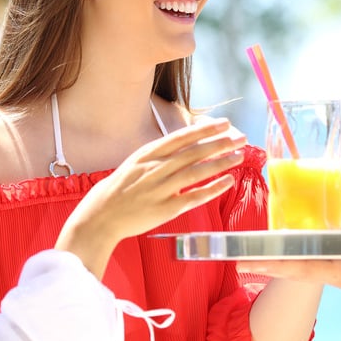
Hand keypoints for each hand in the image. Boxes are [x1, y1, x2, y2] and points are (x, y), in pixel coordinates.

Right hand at [57, 118, 244, 276]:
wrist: (99, 217)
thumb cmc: (118, 190)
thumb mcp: (134, 164)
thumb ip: (158, 156)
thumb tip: (183, 146)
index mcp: (147, 155)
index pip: (181, 138)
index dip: (205, 130)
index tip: (224, 123)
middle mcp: (155, 169)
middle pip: (194, 152)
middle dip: (220, 143)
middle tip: (240, 137)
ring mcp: (161, 189)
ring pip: (197, 172)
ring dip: (221, 163)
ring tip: (239, 155)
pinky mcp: (166, 209)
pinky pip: (194, 197)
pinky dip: (213, 188)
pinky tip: (228, 181)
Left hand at [237, 258, 340, 322]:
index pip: (301, 267)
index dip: (274, 263)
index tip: (247, 261)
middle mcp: (335, 271)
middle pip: (294, 266)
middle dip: (266, 262)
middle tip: (236, 258)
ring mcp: (340, 268)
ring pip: (302, 261)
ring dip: (278, 258)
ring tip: (253, 252)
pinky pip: (316, 257)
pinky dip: (298, 253)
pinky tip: (289, 246)